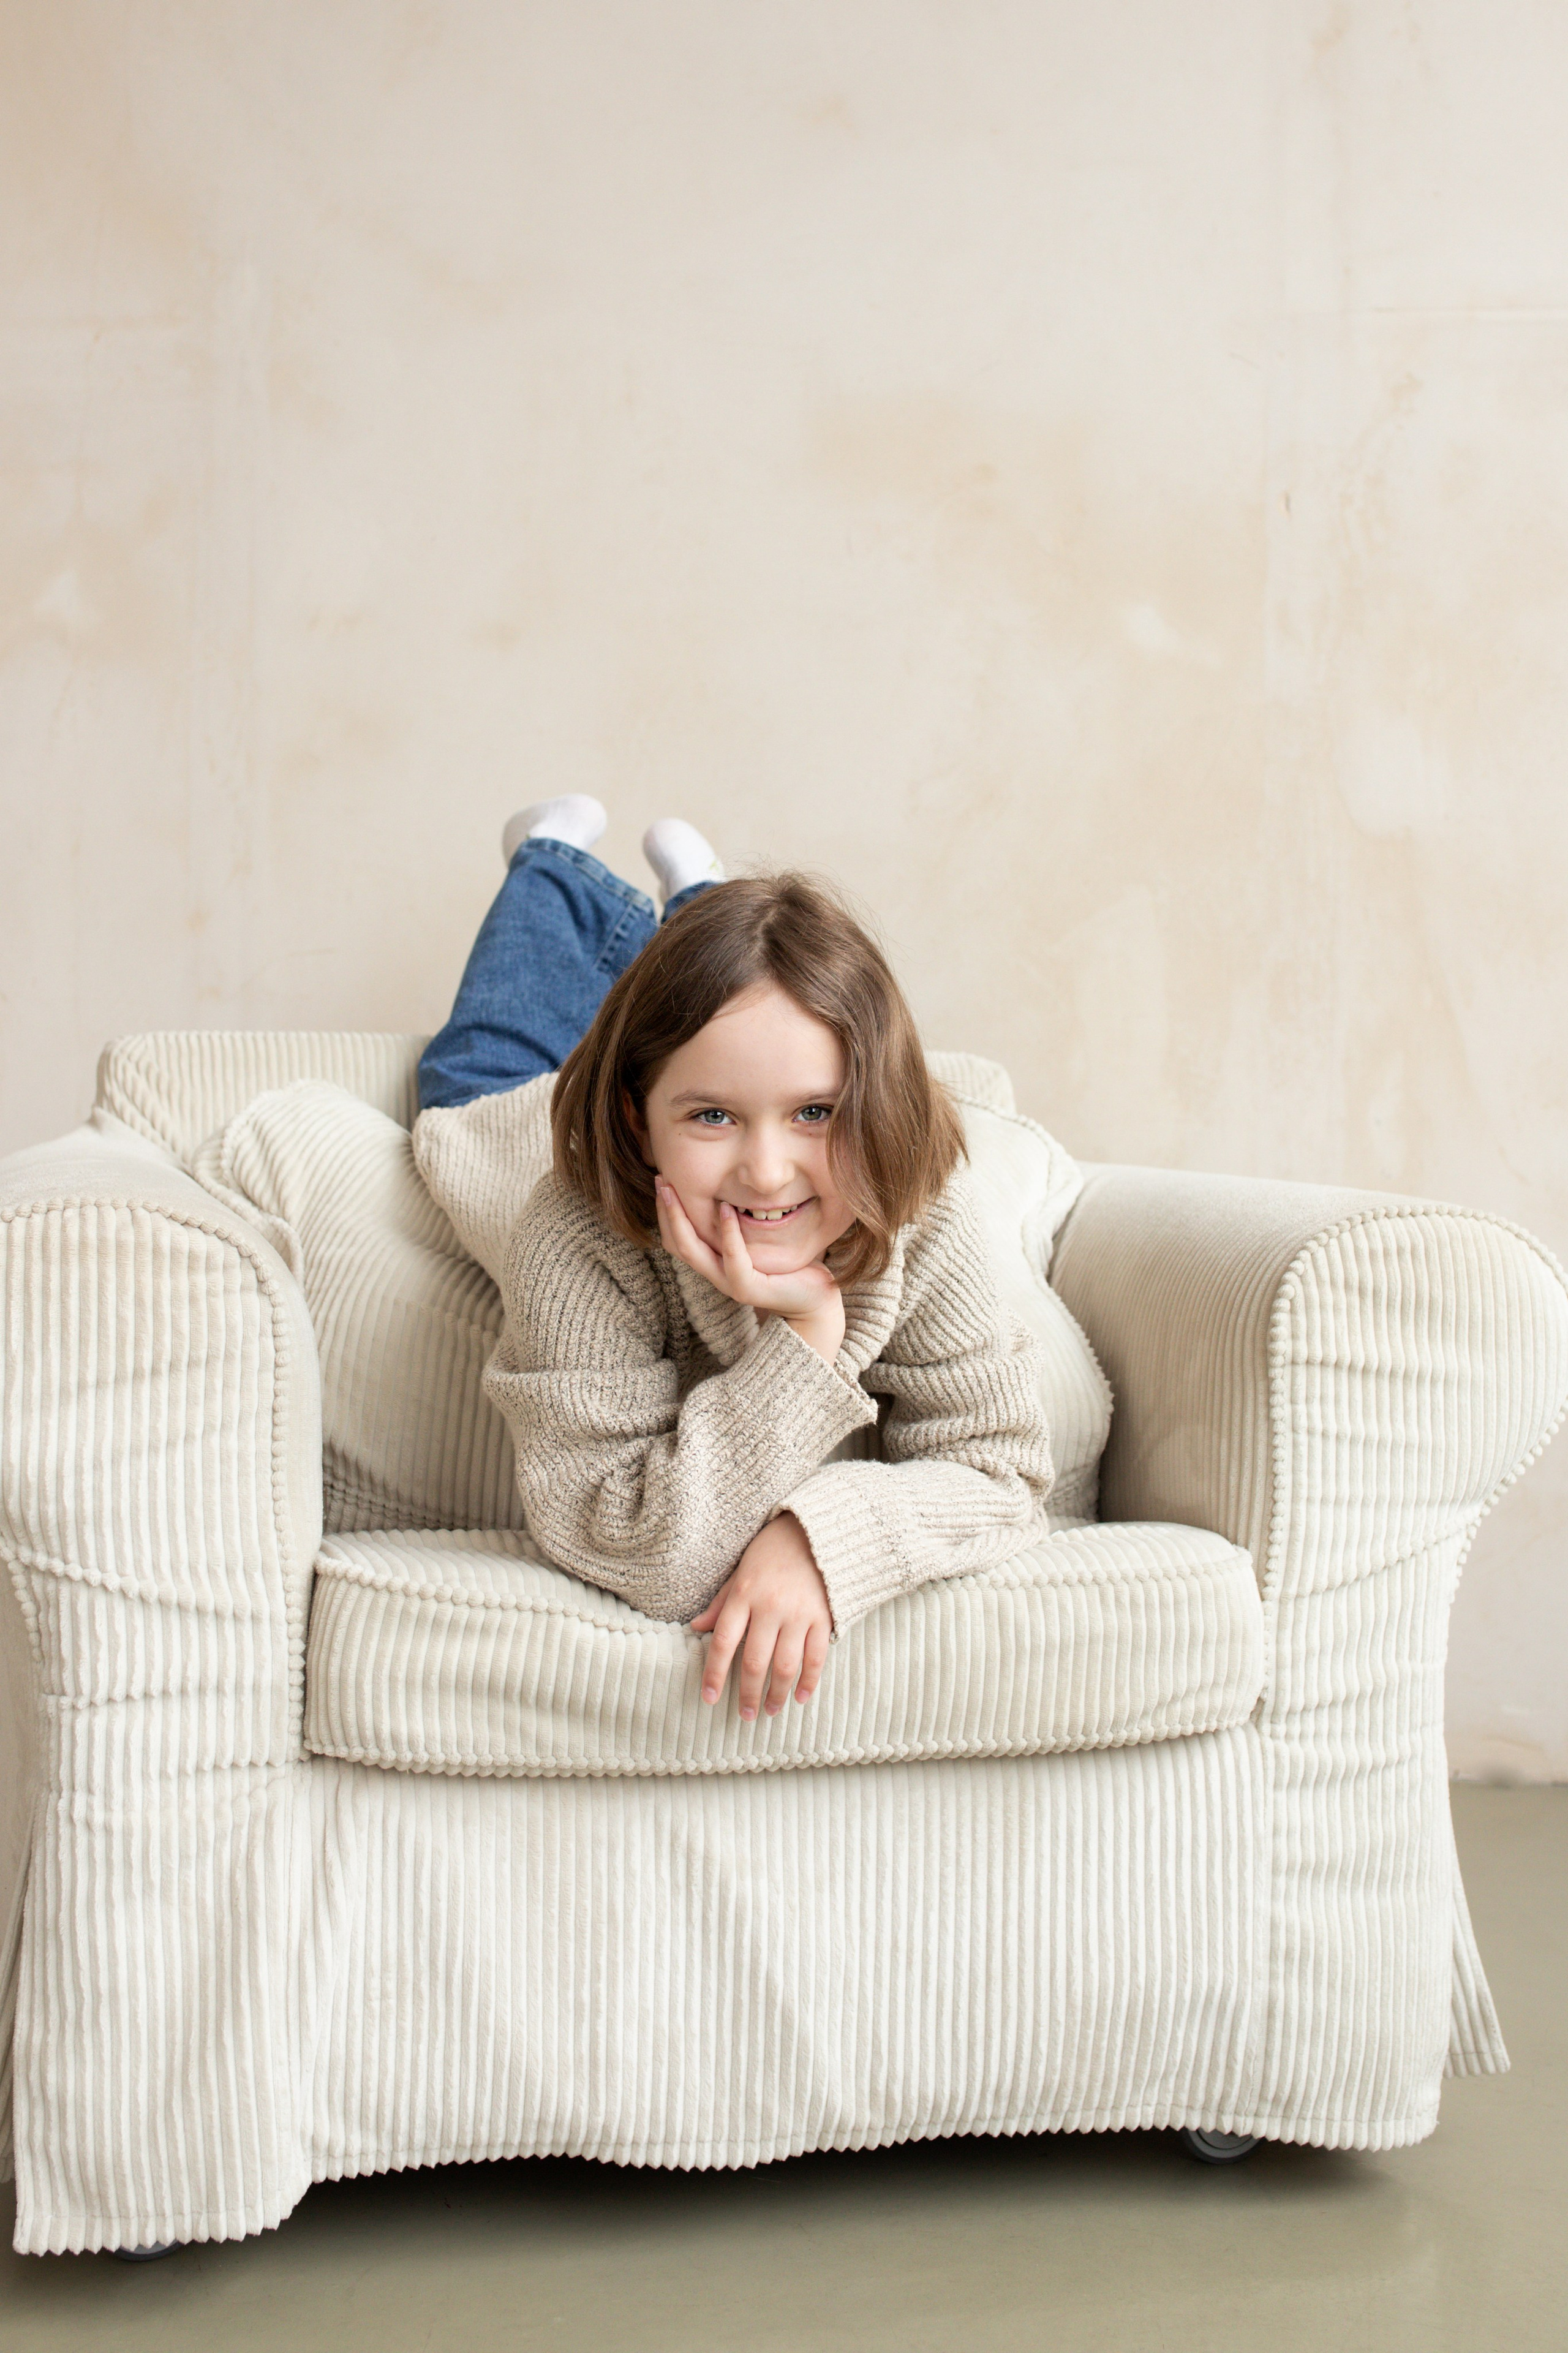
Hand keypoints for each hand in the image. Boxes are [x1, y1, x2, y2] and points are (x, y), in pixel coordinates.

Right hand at [654, 1176, 845, 1364]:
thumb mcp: (760, 1238)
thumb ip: (743, 1221)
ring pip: (692, 1251)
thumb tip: (733, 1186)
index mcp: (715, 1263)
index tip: (663, 1180)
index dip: (666, 1212)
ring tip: (676, 1188)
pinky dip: (727, 1231)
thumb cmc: (790, 1264)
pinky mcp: (748, 1288)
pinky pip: (732, 1257)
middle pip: (677, 1243)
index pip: (677, 1238)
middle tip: (661, 1178)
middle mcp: (716, 1274)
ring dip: (680, 1218)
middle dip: (666, 1209)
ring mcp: (729, 1284)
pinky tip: (726, 1207)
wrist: (815, 1299)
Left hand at [690, 1513, 832, 1718]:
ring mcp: (799, 1614)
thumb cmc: (770, 1553)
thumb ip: (720, 1604)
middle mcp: (770, 1607)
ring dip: (777, 1694)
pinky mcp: (823, 1617)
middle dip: (747, 1693)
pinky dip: (809, 1681)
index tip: (709, 1698)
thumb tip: (696, 1629)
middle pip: (754, 1662)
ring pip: (785, 1665)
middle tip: (744, 1715)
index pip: (723, 1642)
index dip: (713, 1674)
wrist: (814, 1532)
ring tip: (770, 1710)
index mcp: (744, 1595)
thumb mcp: (739, 1573)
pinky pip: (816, 1657)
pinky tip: (801, 1697)